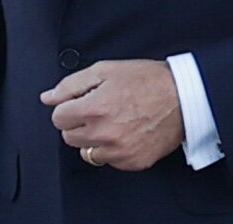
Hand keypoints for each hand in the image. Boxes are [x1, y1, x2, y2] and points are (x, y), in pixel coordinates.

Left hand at [42, 59, 183, 170]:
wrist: (184, 97)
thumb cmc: (149, 80)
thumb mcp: (107, 70)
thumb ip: (72, 85)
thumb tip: (48, 97)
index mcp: (94, 108)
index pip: (58, 118)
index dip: (70, 107)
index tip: (83, 102)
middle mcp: (104, 133)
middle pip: (69, 137)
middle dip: (79, 123)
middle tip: (100, 110)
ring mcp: (118, 151)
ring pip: (87, 152)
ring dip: (94, 139)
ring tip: (115, 122)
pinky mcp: (132, 161)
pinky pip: (110, 161)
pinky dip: (113, 150)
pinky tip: (127, 133)